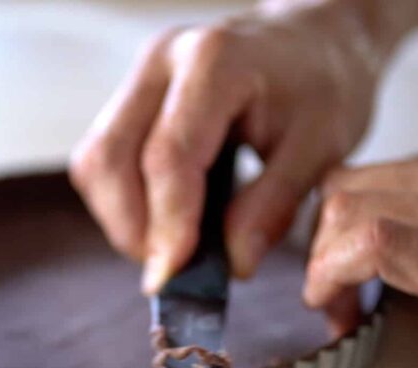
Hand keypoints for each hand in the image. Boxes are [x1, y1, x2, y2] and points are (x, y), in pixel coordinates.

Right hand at [69, 0, 395, 293]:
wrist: (312, 42)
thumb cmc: (321, 86)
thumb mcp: (322, 147)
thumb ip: (274, 206)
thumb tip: (232, 265)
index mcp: (215, 62)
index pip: (168, 155)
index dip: (167, 224)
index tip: (174, 275)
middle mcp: (162, 62)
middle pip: (109, 158)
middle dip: (132, 228)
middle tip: (174, 269)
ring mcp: (139, 77)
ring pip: (94, 162)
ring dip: (123, 219)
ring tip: (174, 246)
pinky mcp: (129, 99)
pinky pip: (103, 160)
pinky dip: (125, 203)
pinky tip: (166, 219)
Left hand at [305, 133, 417, 367]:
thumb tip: (393, 239)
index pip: (372, 173)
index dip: (340, 223)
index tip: (338, 266)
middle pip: (347, 187)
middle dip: (321, 243)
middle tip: (328, 292)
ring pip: (345, 209)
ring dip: (321, 263)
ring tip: (333, 306)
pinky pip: (367, 243)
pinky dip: (332, 273)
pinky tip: (336, 305)